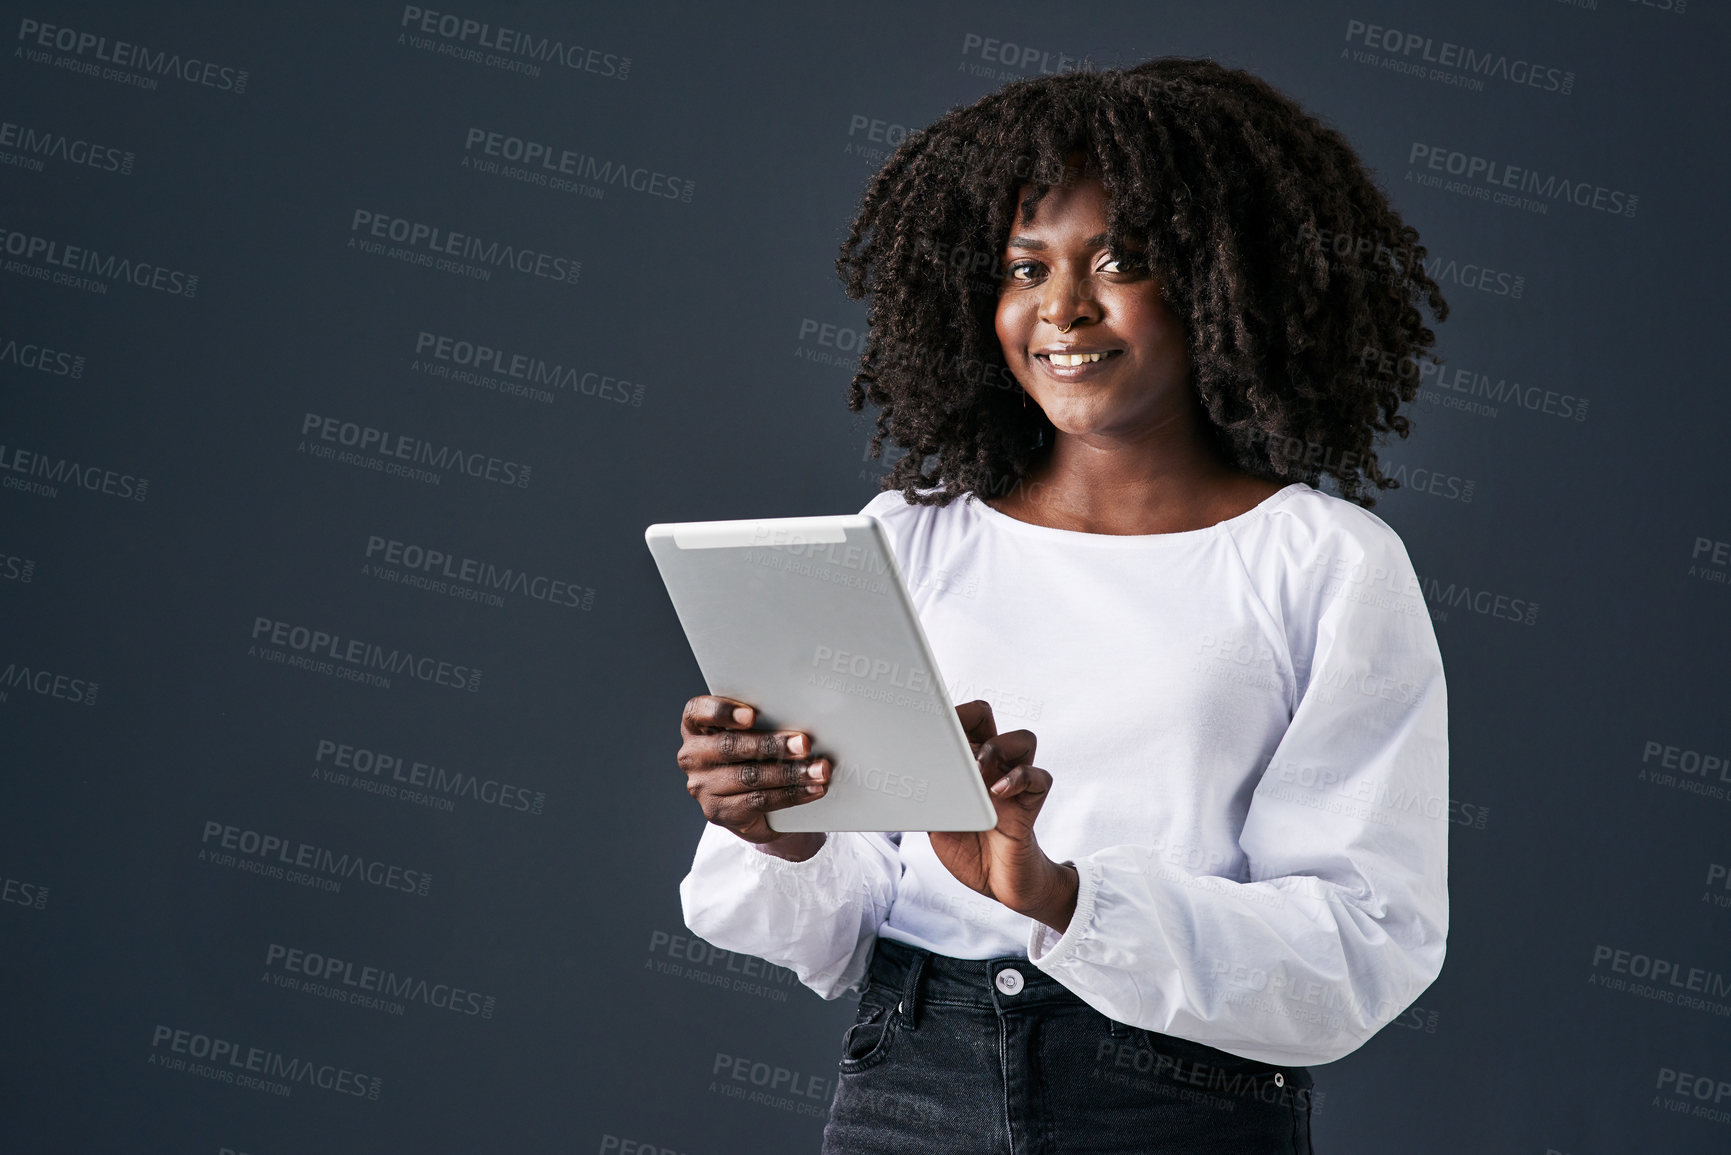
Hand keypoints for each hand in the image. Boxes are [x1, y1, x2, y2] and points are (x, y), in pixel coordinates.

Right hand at [676, 694, 829, 860]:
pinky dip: (791, 794)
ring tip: (818, 769)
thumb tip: (803, 718)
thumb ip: (764, 722)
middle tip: (804, 743)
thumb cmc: (754, 756)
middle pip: (730, 746)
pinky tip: (812, 789)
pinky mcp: (720, 812)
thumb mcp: (751, 734)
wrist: (753, 806)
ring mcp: (703, 787)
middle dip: (771, 745)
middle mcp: (693, 756)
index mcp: (695, 727)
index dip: (722, 712)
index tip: (751, 715)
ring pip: (749, 776)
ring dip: (790, 773)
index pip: (697, 712)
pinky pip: (759, 801)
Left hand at [928, 700, 1078, 933]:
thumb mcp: (937, 825)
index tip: (926, 723)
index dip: (946, 717)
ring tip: (977, 770)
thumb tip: (910, 780)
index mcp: (965, 768)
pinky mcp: (1030, 804)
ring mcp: (1013, 784)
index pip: (959, 724)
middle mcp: (991, 768)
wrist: (998, 886)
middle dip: (969, 718)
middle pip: (987, 718)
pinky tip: (998, 792)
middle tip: (953, 741)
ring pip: (1023, 739)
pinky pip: (1038, 777)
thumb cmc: (969, 851)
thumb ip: (930, 801)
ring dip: (997, 747)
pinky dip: (1019, 778)